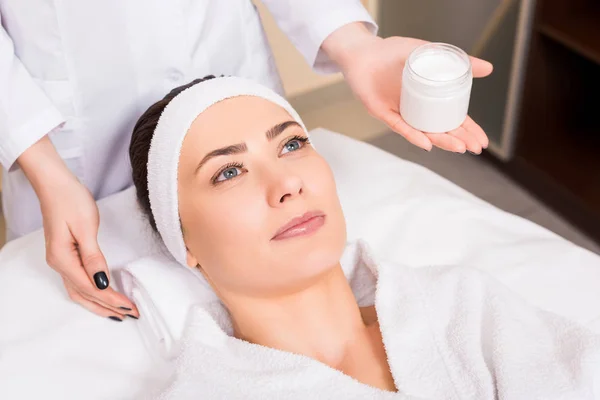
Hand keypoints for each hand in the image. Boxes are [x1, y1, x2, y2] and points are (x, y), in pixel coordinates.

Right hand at [17, 137, 138, 320]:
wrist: (55, 184)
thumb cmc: (71, 201)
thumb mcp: (86, 227)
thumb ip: (93, 258)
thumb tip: (101, 283)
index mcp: (64, 259)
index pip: (92, 288)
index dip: (112, 299)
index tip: (131, 307)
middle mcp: (59, 264)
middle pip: (85, 294)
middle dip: (108, 307)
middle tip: (131, 315)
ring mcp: (61, 260)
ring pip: (80, 291)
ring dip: (99, 304)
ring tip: (118, 313)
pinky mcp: (66, 254)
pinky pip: (78, 281)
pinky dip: (91, 293)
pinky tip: (102, 295)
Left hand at [323, 25, 493, 152]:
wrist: (364, 52)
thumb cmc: (393, 53)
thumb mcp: (430, 54)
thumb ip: (458, 62)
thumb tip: (489, 68)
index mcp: (429, 99)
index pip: (454, 119)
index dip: (469, 130)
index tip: (483, 141)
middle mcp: (417, 110)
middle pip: (442, 129)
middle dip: (460, 140)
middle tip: (475, 148)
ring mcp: (401, 113)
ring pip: (424, 132)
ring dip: (442, 141)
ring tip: (458, 148)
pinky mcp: (384, 114)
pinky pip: (401, 127)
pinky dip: (413, 135)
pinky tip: (427, 143)